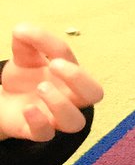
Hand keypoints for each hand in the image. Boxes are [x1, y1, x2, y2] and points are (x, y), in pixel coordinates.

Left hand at [0, 24, 103, 142]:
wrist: (5, 103)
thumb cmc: (26, 79)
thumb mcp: (25, 56)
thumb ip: (27, 42)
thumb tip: (23, 29)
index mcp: (71, 77)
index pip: (75, 61)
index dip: (54, 47)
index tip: (30, 36)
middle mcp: (70, 98)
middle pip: (94, 94)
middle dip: (78, 79)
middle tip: (55, 65)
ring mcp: (56, 118)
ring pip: (75, 122)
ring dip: (61, 104)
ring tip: (41, 88)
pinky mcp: (37, 132)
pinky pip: (46, 135)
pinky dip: (39, 122)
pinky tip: (28, 109)